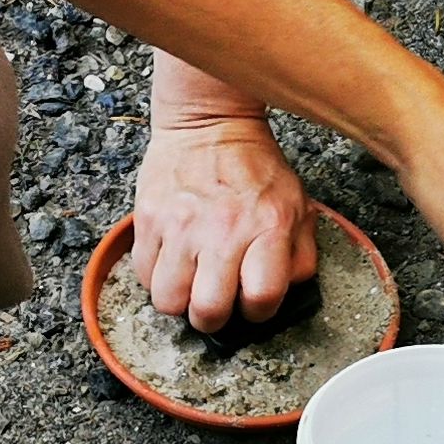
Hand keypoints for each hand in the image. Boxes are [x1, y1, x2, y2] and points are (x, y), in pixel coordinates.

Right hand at [132, 109, 317, 331]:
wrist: (209, 124)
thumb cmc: (256, 168)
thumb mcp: (298, 205)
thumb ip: (299, 255)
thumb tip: (286, 294)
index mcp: (268, 227)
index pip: (262, 298)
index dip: (258, 311)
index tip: (253, 303)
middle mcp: (223, 230)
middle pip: (208, 310)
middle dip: (213, 319)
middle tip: (216, 304)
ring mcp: (181, 226)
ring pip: (168, 300)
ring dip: (180, 301)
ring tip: (191, 284)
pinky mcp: (148, 219)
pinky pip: (144, 274)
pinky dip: (157, 277)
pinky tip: (173, 262)